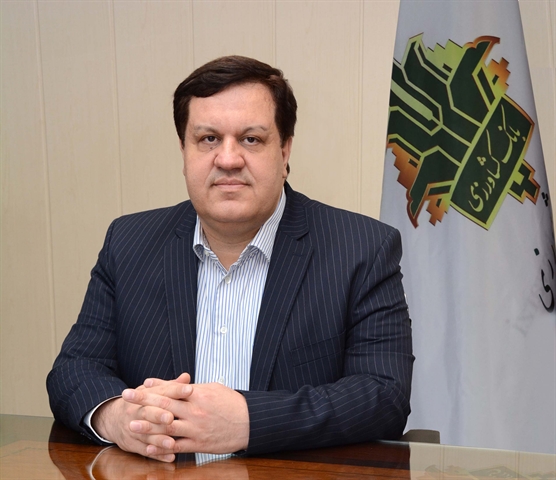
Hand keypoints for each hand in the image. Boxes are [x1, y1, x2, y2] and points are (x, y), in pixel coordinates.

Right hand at [91, 373, 190, 461]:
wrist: (113, 418)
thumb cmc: (141, 403)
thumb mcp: (153, 392)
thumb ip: (171, 387)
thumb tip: (186, 377)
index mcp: (144, 396)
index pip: (161, 392)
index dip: (175, 390)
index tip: (189, 389)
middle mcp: (137, 412)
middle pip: (148, 413)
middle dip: (159, 416)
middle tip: (171, 417)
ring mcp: (133, 429)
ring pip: (146, 435)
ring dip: (159, 440)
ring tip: (172, 443)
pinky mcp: (133, 444)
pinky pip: (145, 451)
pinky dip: (158, 455)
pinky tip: (170, 456)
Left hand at [122, 380, 248, 455]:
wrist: (250, 422)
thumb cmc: (230, 403)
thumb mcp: (211, 388)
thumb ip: (187, 386)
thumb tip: (167, 382)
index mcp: (198, 395)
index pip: (170, 391)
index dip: (150, 390)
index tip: (134, 388)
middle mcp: (196, 412)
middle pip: (165, 407)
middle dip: (143, 402)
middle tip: (125, 398)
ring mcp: (197, 429)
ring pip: (168, 428)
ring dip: (148, 427)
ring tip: (131, 424)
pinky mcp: (200, 445)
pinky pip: (178, 447)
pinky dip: (163, 447)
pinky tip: (148, 447)